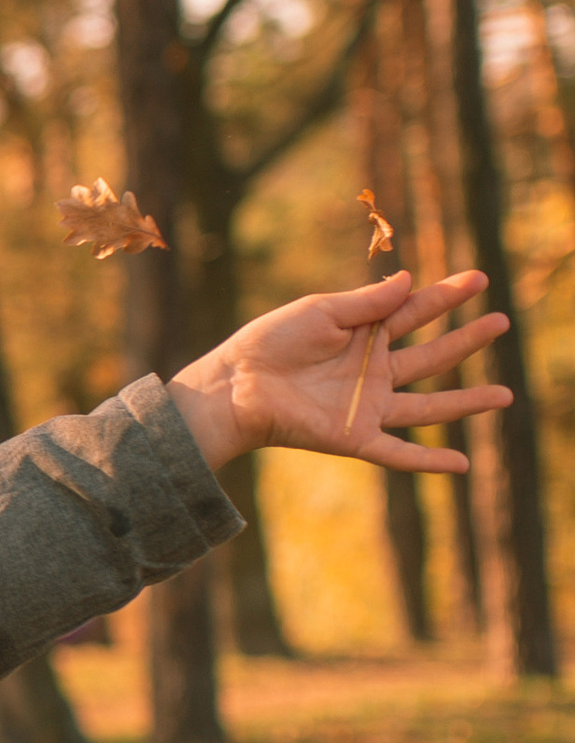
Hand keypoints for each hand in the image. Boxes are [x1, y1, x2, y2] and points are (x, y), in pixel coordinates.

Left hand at [168, 268, 510, 477]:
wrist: (235, 386)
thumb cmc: (269, 343)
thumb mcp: (320, 312)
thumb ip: (366, 302)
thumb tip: (410, 279)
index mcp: (363, 335)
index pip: (414, 313)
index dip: (446, 296)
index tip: (479, 279)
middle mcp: (372, 371)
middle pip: (431, 356)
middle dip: (467, 340)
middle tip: (503, 322)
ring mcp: (368, 406)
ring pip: (429, 406)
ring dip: (467, 402)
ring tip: (506, 395)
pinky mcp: (356, 437)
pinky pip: (399, 453)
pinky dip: (429, 460)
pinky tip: (462, 463)